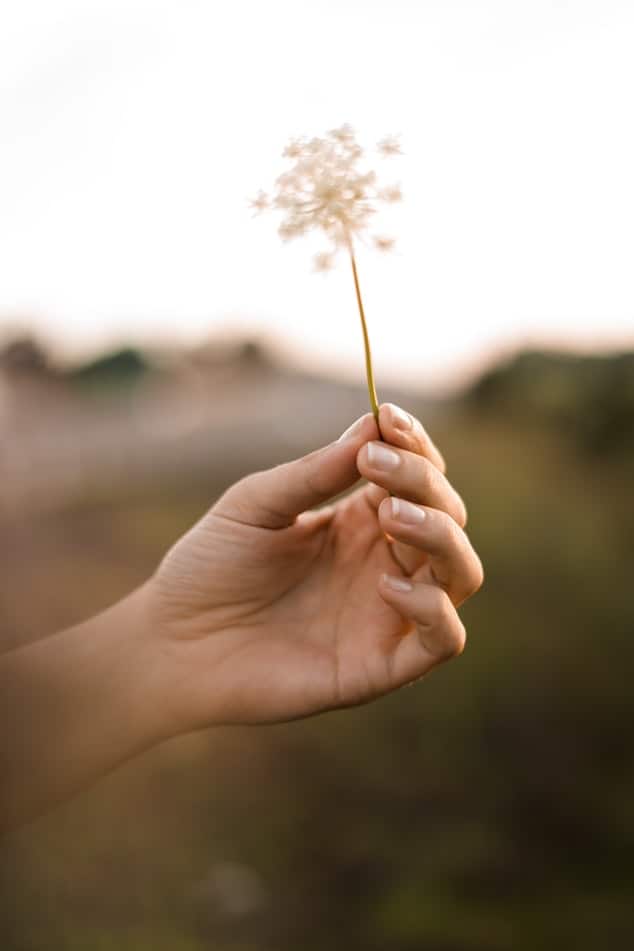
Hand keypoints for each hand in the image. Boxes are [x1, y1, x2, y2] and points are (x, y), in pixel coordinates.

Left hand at [145, 404, 482, 734]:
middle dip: (423, 481)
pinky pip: (444, 640)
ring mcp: (387, 614)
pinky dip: (434, 609)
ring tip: (389, 512)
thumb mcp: (257, 504)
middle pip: (448, 515)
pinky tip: (386, 584)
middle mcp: (384, 563)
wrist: (173, 643)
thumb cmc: (210, 567)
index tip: (386, 418)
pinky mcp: (380, 666)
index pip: (419, 476)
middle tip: (375, 465)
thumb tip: (374, 423)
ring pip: (461, 572)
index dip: (415, 445)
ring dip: (441, 535)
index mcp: (359, 521)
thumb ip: (316, 471)